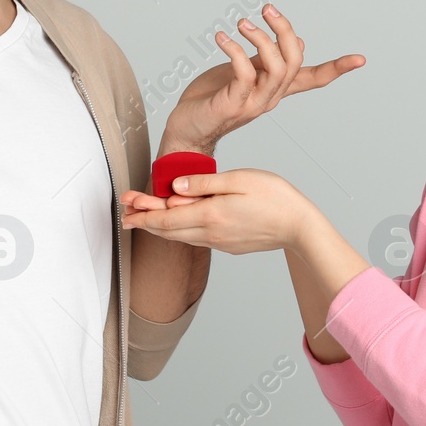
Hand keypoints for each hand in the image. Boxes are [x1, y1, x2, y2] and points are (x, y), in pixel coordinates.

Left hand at [120, 168, 317, 255]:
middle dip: (145, 221)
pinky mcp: (228, 245)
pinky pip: (196, 239)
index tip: (125, 210)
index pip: (166, 218)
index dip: (142, 214)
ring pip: (180, 237)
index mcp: (210, 215)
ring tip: (144, 219)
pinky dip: (179, 230)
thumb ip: (204, 183)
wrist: (300, 227)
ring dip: (160, 227)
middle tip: (125, 215)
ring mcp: (219, 242)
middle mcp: (211, 234)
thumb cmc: (274, 197)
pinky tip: (178, 223)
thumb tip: (174, 188)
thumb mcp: (238, 179)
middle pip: (168, 230)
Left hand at [164, 4, 364, 153]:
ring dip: (260, 39)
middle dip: (284, 30)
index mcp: (275, 89)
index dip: (337, 68)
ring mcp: (253, 103)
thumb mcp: (244, 73)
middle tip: (268, 10)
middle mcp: (270, 97)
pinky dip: (234, 50)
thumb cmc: (211, 99)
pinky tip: (221, 37)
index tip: (361, 59)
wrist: (185, 131)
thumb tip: (297, 41)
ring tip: (241, 23)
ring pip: (276, 68)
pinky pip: (243, 74)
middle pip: (295, 61)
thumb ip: (267, 60)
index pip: (314, 79)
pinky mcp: (232, 104)